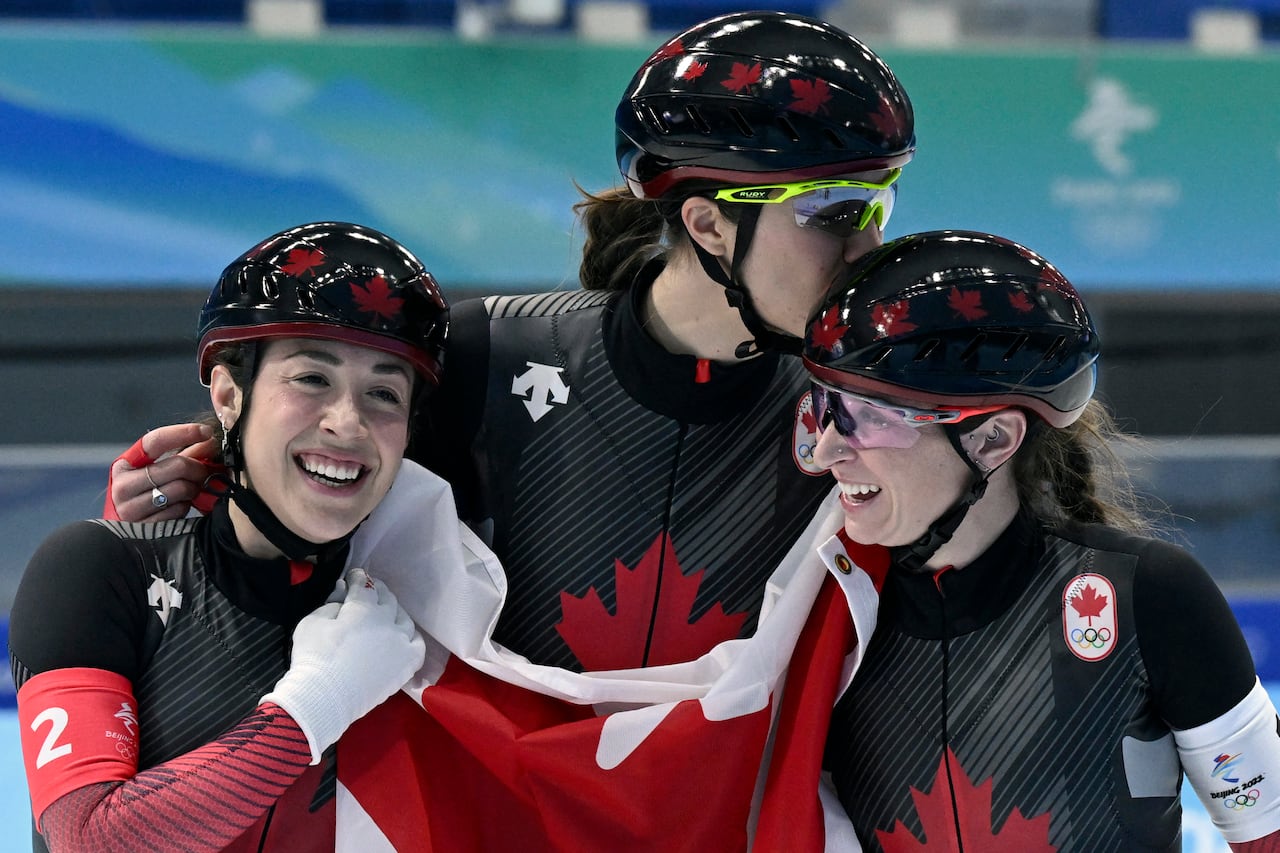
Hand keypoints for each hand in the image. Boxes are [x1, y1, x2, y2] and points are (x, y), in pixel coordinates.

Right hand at [104, 423, 216, 520]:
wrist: (126, 535)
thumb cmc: (145, 497)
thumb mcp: (156, 473)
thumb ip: (181, 455)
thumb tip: (209, 440)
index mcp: (124, 465)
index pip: (155, 441)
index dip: (183, 433)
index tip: (206, 431)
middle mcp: (122, 485)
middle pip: (177, 465)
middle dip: (198, 468)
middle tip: (204, 473)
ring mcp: (130, 509)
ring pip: (182, 488)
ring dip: (193, 489)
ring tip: (189, 492)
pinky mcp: (145, 528)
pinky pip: (179, 510)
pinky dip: (185, 507)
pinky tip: (179, 508)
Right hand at [261, 568, 424, 763]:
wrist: (324, 698)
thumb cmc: (314, 658)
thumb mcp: (311, 623)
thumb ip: (329, 605)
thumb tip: (342, 596)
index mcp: (364, 607)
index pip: (364, 584)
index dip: (357, 578)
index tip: (352, 578)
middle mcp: (388, 620)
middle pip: (387, 599)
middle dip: (376, 592)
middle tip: (368, 593)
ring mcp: (401, 642)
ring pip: (404, 619)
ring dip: (394, 613)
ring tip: (384, 616)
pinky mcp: (407, 664)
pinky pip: (417, 644)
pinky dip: (410, 637)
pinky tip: (402, 638)